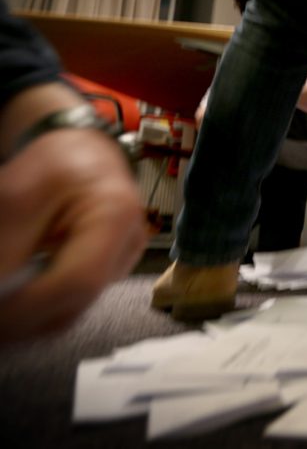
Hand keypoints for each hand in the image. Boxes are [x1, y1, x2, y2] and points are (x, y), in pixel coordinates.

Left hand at [0, 129, 145, 342]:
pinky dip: (43, 304)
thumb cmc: (56, 164)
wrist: (82, 154)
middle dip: (27, 315)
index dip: (30, 305)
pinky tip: (19, 296)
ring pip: (75, 307)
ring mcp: (124, 259)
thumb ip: (9, 252)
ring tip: (4, 304)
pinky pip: (75, 300)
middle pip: (78, 301)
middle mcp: (130, 242)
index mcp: (116, 214)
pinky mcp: (113, 268)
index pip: (78, 280)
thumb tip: (1, 294)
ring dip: (33, 314)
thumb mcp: (17, 199)